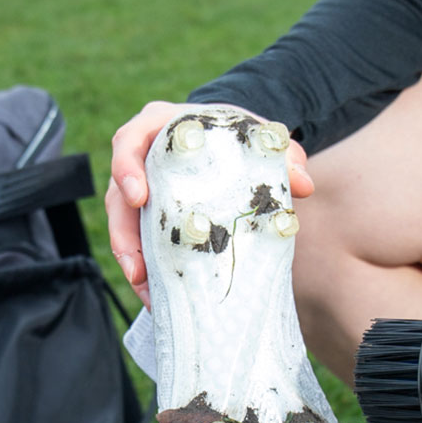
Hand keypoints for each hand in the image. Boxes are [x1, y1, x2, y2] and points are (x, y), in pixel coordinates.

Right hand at [106, 100, 313, 307]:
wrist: (229, 143)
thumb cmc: (235, 134)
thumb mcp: (257, 135)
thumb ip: (282, 154)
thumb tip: (303, 185)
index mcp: (158, 127)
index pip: (128, 141)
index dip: (127, 169)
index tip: (138, 197)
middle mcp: (141, 159)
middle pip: (118, 197)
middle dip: (123, 234)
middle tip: (137, 267)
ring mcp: (139, 190)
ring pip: (123, 226)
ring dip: (131, 260)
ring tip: (146, 290)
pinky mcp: (147, 216)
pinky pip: (138, 243)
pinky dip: (147, 269)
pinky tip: (158, 294)